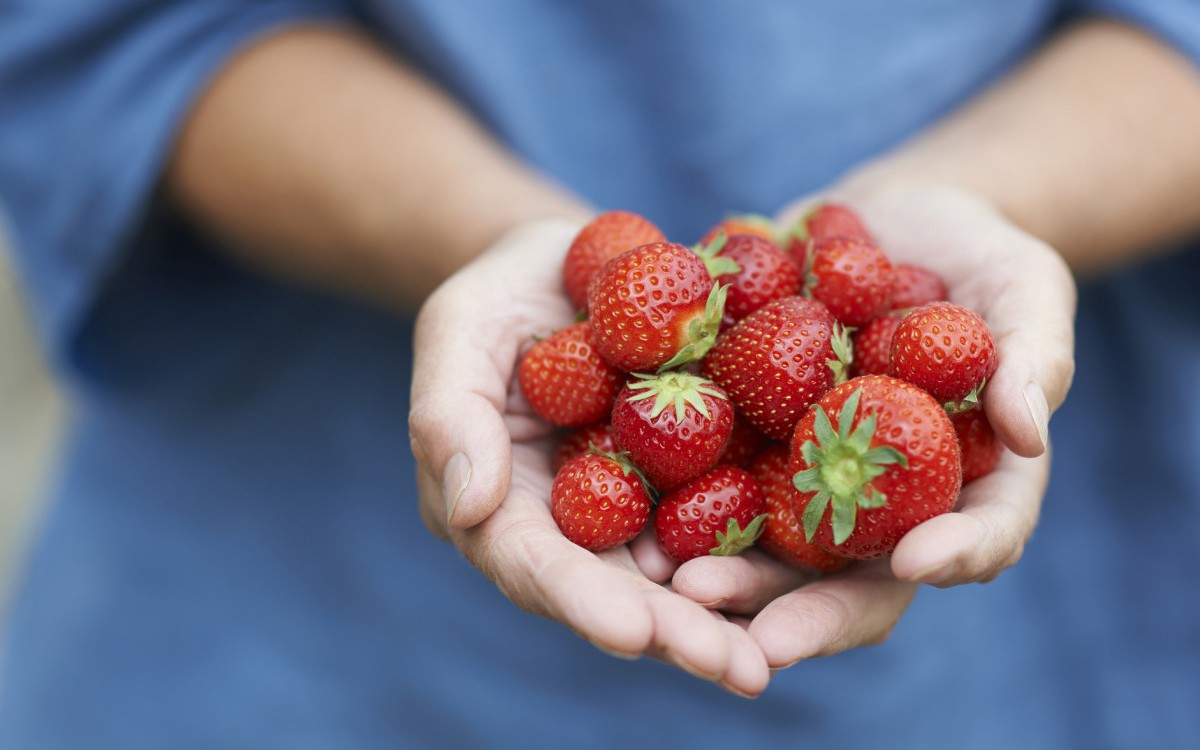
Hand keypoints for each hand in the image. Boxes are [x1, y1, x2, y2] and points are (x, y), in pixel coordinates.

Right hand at [409, 218, 770, 695]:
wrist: (574, 264)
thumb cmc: (499, 295)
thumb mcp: (458, 332)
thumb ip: (449, 415)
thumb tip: (466, 509)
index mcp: (506, 507)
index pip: (536, 565)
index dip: (583, 600)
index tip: (632, 631)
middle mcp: (578, 526)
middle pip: (622, 590)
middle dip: (674, 633)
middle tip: (736, 670)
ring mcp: (643, 506)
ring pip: (685, 573)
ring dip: (730, 617)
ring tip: (775, 656)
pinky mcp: (699, 474)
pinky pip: (734, 515)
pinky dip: (768, 551)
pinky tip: (821, 577)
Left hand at [657, 182, 1075, 668]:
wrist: (883, 221)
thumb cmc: (979, 256)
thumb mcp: (1026, 289)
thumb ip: (1037, 356)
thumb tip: (1029, 433)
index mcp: (962, 482)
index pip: (974, 536)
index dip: (954, 555)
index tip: (918, 561)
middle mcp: (879, 500)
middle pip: (854, 574)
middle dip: (809, 609)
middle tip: (765, 638)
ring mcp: (808, 474)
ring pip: (772, 547)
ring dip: (731, 576)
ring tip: (680, 586)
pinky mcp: (748, 436)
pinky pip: (711, 477)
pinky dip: (674, 501)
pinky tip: (630, 513)